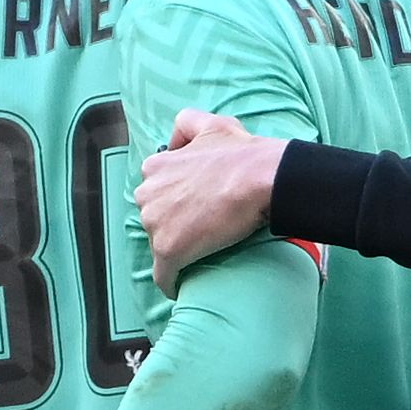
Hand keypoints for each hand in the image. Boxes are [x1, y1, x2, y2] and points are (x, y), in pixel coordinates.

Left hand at [137, 110, 285, 295]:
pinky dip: (172, 281)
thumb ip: (188, 123)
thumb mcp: (213, 124)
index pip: (158, 191)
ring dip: (178, 249)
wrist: (263, 179)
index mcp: (154, 167)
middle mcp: (147, 194)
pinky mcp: (169, 251)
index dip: (178, 200)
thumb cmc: (243, 154)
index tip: (197, 208)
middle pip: (155, 218)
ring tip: (205, 253)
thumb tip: (175, 139)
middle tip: (206, 229)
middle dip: (174, 224)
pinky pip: (164, 275)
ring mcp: (156, 224)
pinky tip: (182, 286)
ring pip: (161, 244)